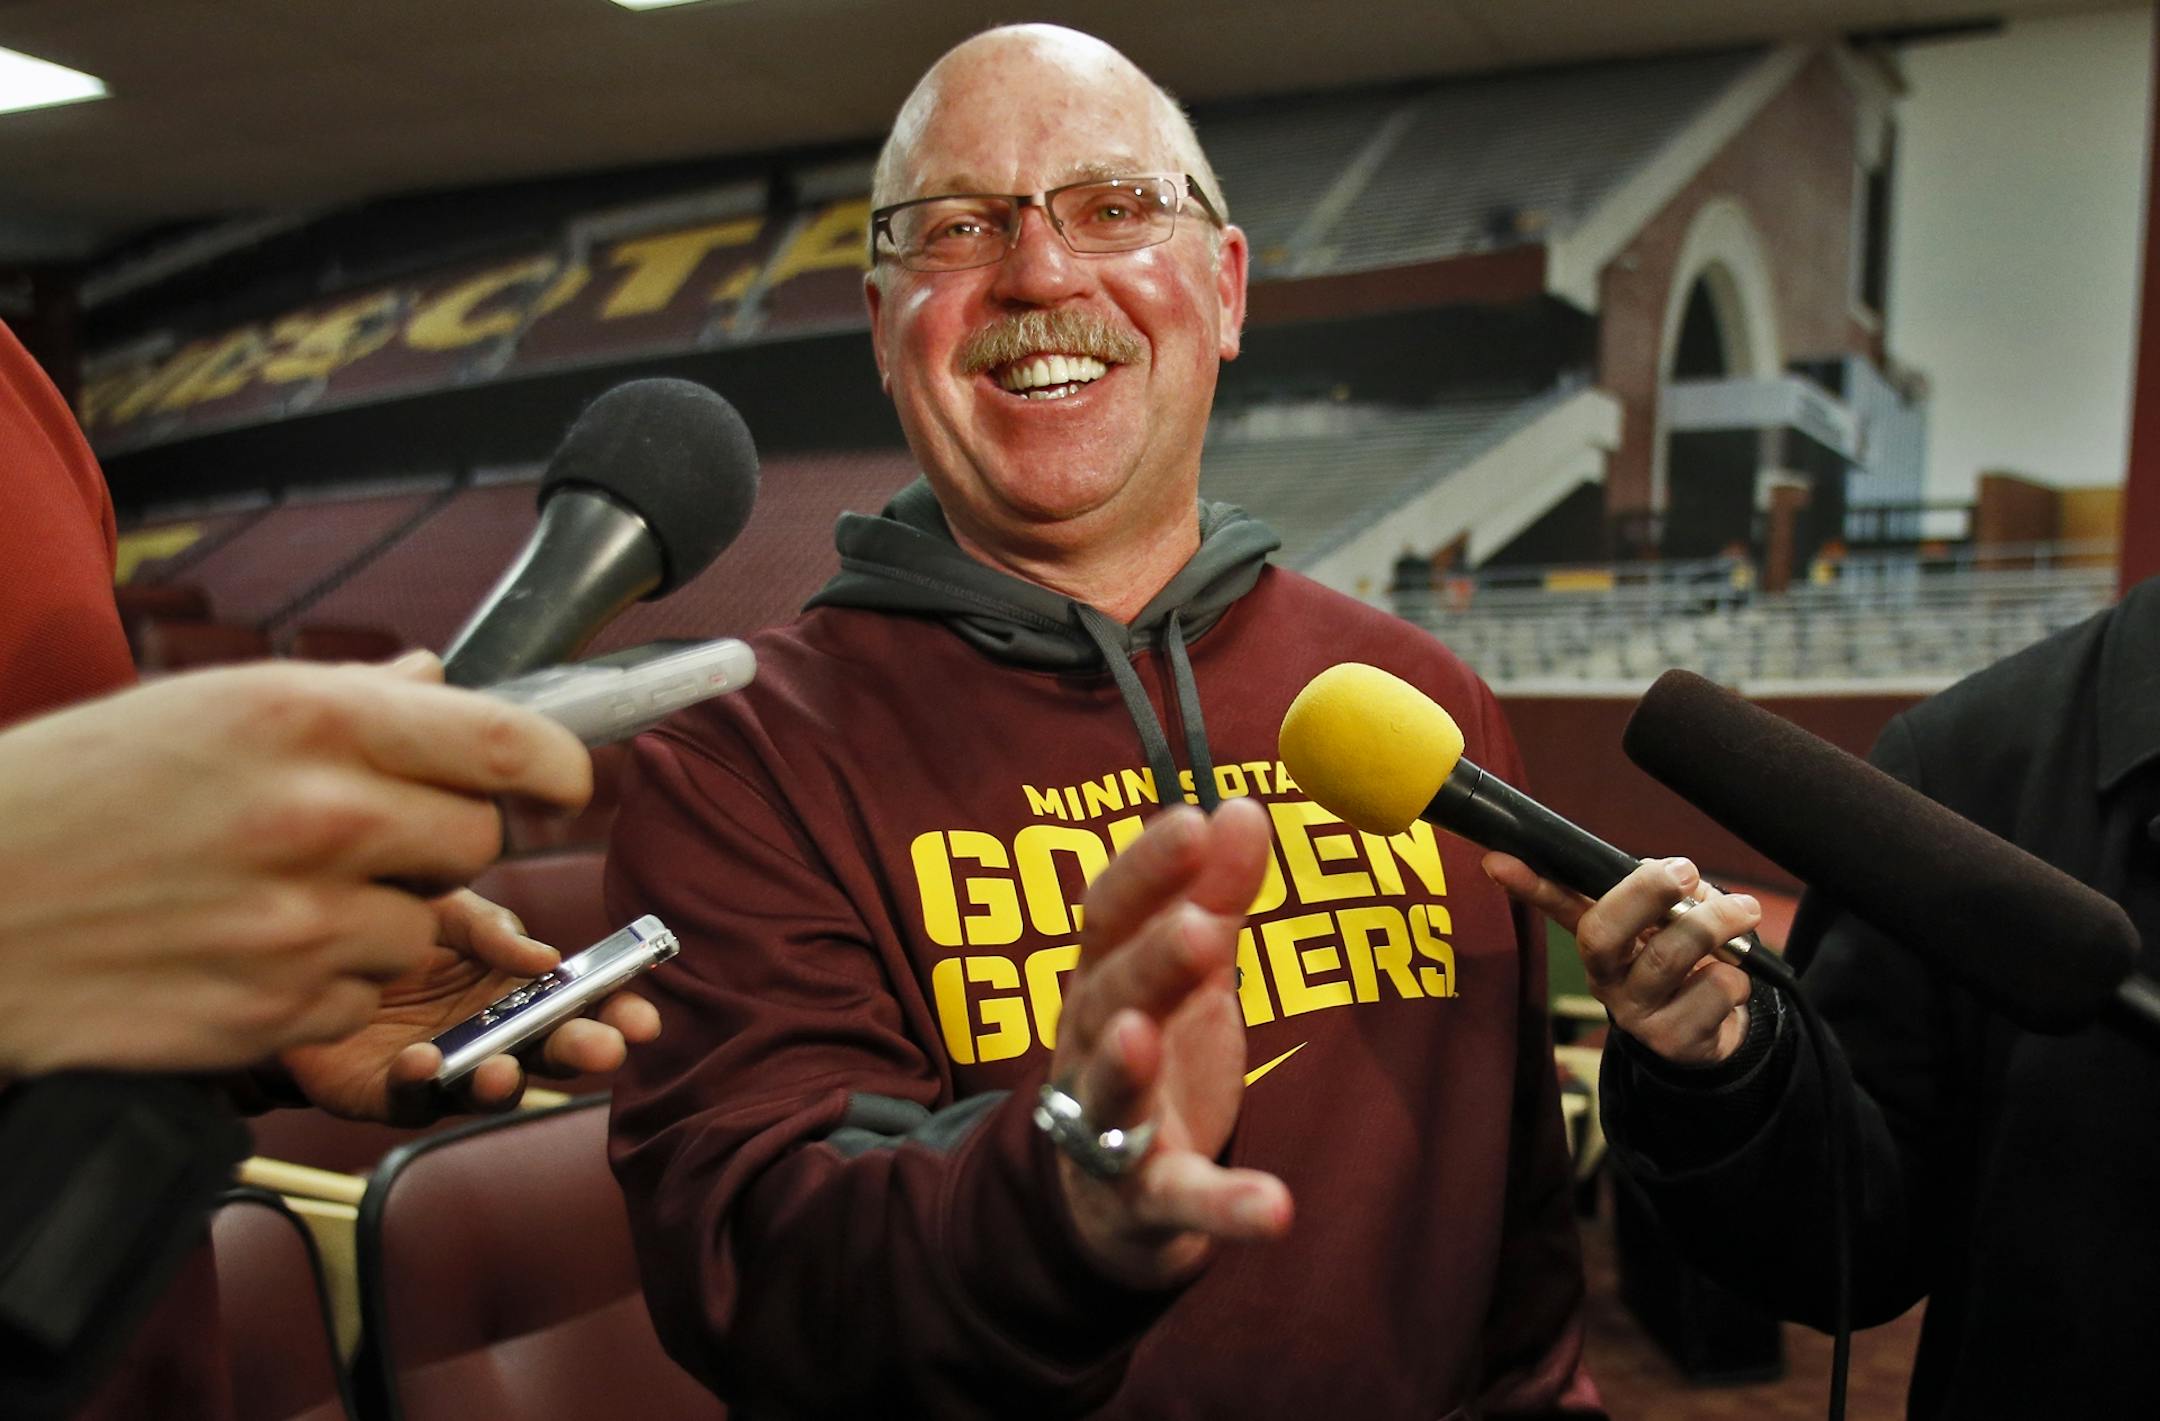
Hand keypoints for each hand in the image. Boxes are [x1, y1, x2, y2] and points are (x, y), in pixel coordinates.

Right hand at [0, 654, 590, 1075]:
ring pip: (425, 928)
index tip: (557, 783)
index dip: (556, 769)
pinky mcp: (278, 1013)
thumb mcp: (202, 706)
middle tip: (365, 834)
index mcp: (309, 720)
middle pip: (480, 841)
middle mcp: (321, 818)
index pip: (511, 745)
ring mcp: (304, 925)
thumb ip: (345, 700)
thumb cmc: (72, 795)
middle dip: (442, 839)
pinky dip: (324, 981)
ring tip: (274, 894)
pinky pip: (361, 996)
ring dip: (378, 916)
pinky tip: (244, 949)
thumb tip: (439, 683)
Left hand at [277, 888, 662, 1123]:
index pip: (580, 1001)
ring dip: (506, 1084)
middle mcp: (491, 1031)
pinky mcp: (388, 1094)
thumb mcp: (444, 905)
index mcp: (517, 985)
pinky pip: (411, 1098)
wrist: (298, 950)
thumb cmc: (384, 924)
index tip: (643, 1019)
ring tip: (506, 1069)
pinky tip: (422, 1061)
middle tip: (605, 1050)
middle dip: (582, 1052)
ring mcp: (446, 1067)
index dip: (616, 1012)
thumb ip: (492, 928)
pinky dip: (421, 1085)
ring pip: (490, 1087)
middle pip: (549, 1050)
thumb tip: (546, 959)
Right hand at [1047, 798, 1292, 1288]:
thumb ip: (1213, 893)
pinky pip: (1180, 1202)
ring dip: (1125, 1067)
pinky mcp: (1143, 1200)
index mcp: (1102, 978)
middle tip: (1199, 929)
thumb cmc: (1150, 1049)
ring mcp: (1109, 1125)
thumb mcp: (1183, 970)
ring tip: (1144, 1039)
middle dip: (1149, 963)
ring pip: (1112, 1095)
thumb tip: (1240, 806)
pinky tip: (1275, 1210)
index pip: (1109, 915)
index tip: (1190, 822)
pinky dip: (1224, 1209)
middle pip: (1109, 997)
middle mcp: (1092, 1046)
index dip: (1145, 870)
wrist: (1107, 1191)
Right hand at [1483, 853, 1759, 1065]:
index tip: (1497, 860)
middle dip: (1646, 892)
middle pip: (1601, 933)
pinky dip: (1737, 974)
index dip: (1528, 883)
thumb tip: (1671, 875)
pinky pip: (1713, 990)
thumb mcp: (1665, 923)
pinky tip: (1731, 978)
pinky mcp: (1672, 1041)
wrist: (1713, 1034)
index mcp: (1598, 940)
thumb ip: (1662, 895)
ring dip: (1715, 925)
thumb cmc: (1683, 963)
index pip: (1557, 906)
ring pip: (1667, 956)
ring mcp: (1634, 1013)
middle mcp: (1604, 978)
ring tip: (1745, 911)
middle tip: (1686, 871)